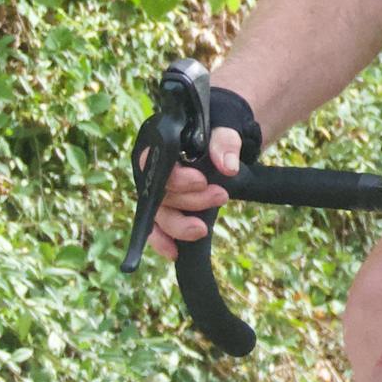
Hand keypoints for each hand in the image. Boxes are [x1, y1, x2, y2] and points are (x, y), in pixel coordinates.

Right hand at [142, 84, 263, 258]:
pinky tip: (175, 253)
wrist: (218, 139)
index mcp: (159, 147)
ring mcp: (159, 193)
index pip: (156, 165)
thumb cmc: (215, 129)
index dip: (177, 178)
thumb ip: (225, 142)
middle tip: (221, 196)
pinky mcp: (167, 209)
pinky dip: (164, 243)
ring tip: (203, 229)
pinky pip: (157, 230)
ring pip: (160, 215)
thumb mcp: (223, 128)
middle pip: (161, 194)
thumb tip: (228, 167)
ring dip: (180, 226)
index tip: (202, 180)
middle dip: (190, 201)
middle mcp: (153, 172)